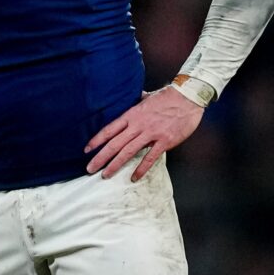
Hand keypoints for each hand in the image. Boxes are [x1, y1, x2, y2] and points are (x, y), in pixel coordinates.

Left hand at [84, 85, 204, 181]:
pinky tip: (133, 177)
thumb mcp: (147, 97)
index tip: (87, 149)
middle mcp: (138, 125)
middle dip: (101, 157)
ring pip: (128, 152)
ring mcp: (151, 134)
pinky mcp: (164, 141)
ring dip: (115, 164)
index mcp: (132, 114)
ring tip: (105, 175)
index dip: (97, 140)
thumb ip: (138, 101)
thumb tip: (135, 97)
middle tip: (89, 169)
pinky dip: (141, 169)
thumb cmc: (167, 97)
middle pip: (115, 143)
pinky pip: (150, 158)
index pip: (110, 129)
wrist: (187, 98)